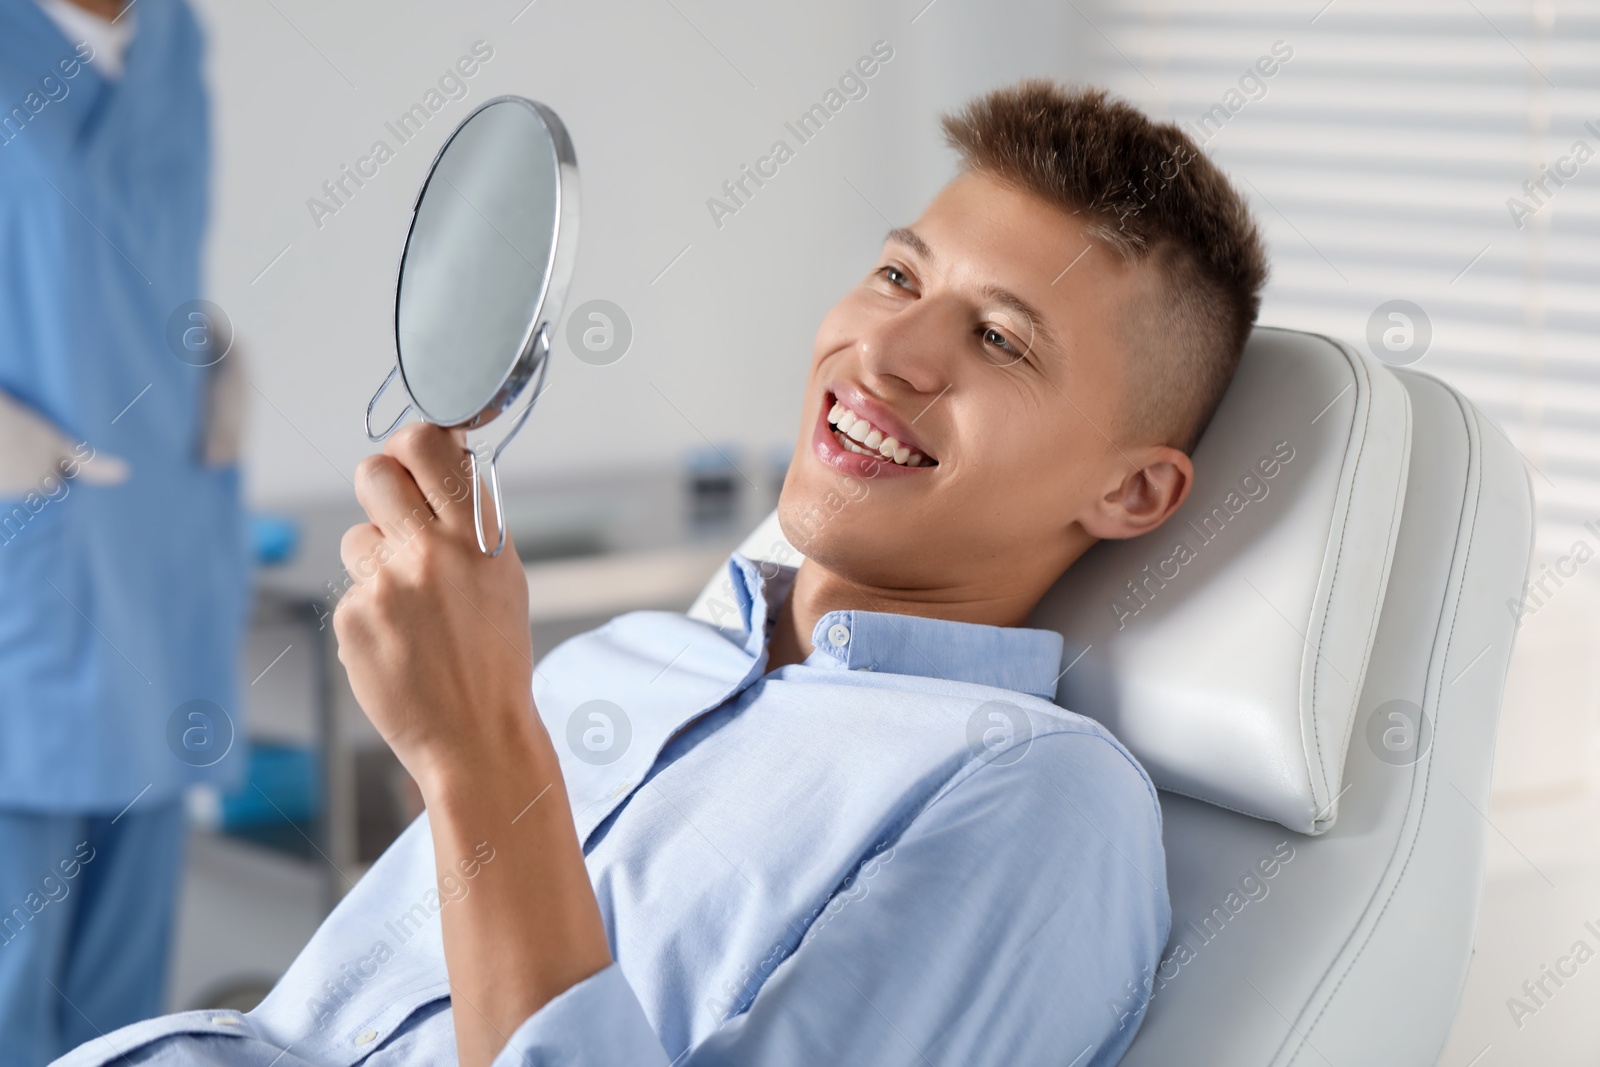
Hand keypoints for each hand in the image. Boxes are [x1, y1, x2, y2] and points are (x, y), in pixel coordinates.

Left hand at [333, 422, 537, 790]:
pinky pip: (349, 592)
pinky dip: (368, 614)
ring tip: (409, 607)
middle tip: (396, 515)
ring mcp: (387, 584)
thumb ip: (470, 521)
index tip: (415, 454)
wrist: (476, 735)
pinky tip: (398, 644)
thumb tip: (440, 463)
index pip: (427, 445)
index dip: (412, 441)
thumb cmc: (494, 657)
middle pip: (372, 471)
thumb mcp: (504, 576)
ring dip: (375, 561)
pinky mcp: (352, 618)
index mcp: (479, 535)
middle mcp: (433, 551)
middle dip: (380, 488)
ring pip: (355, 537)